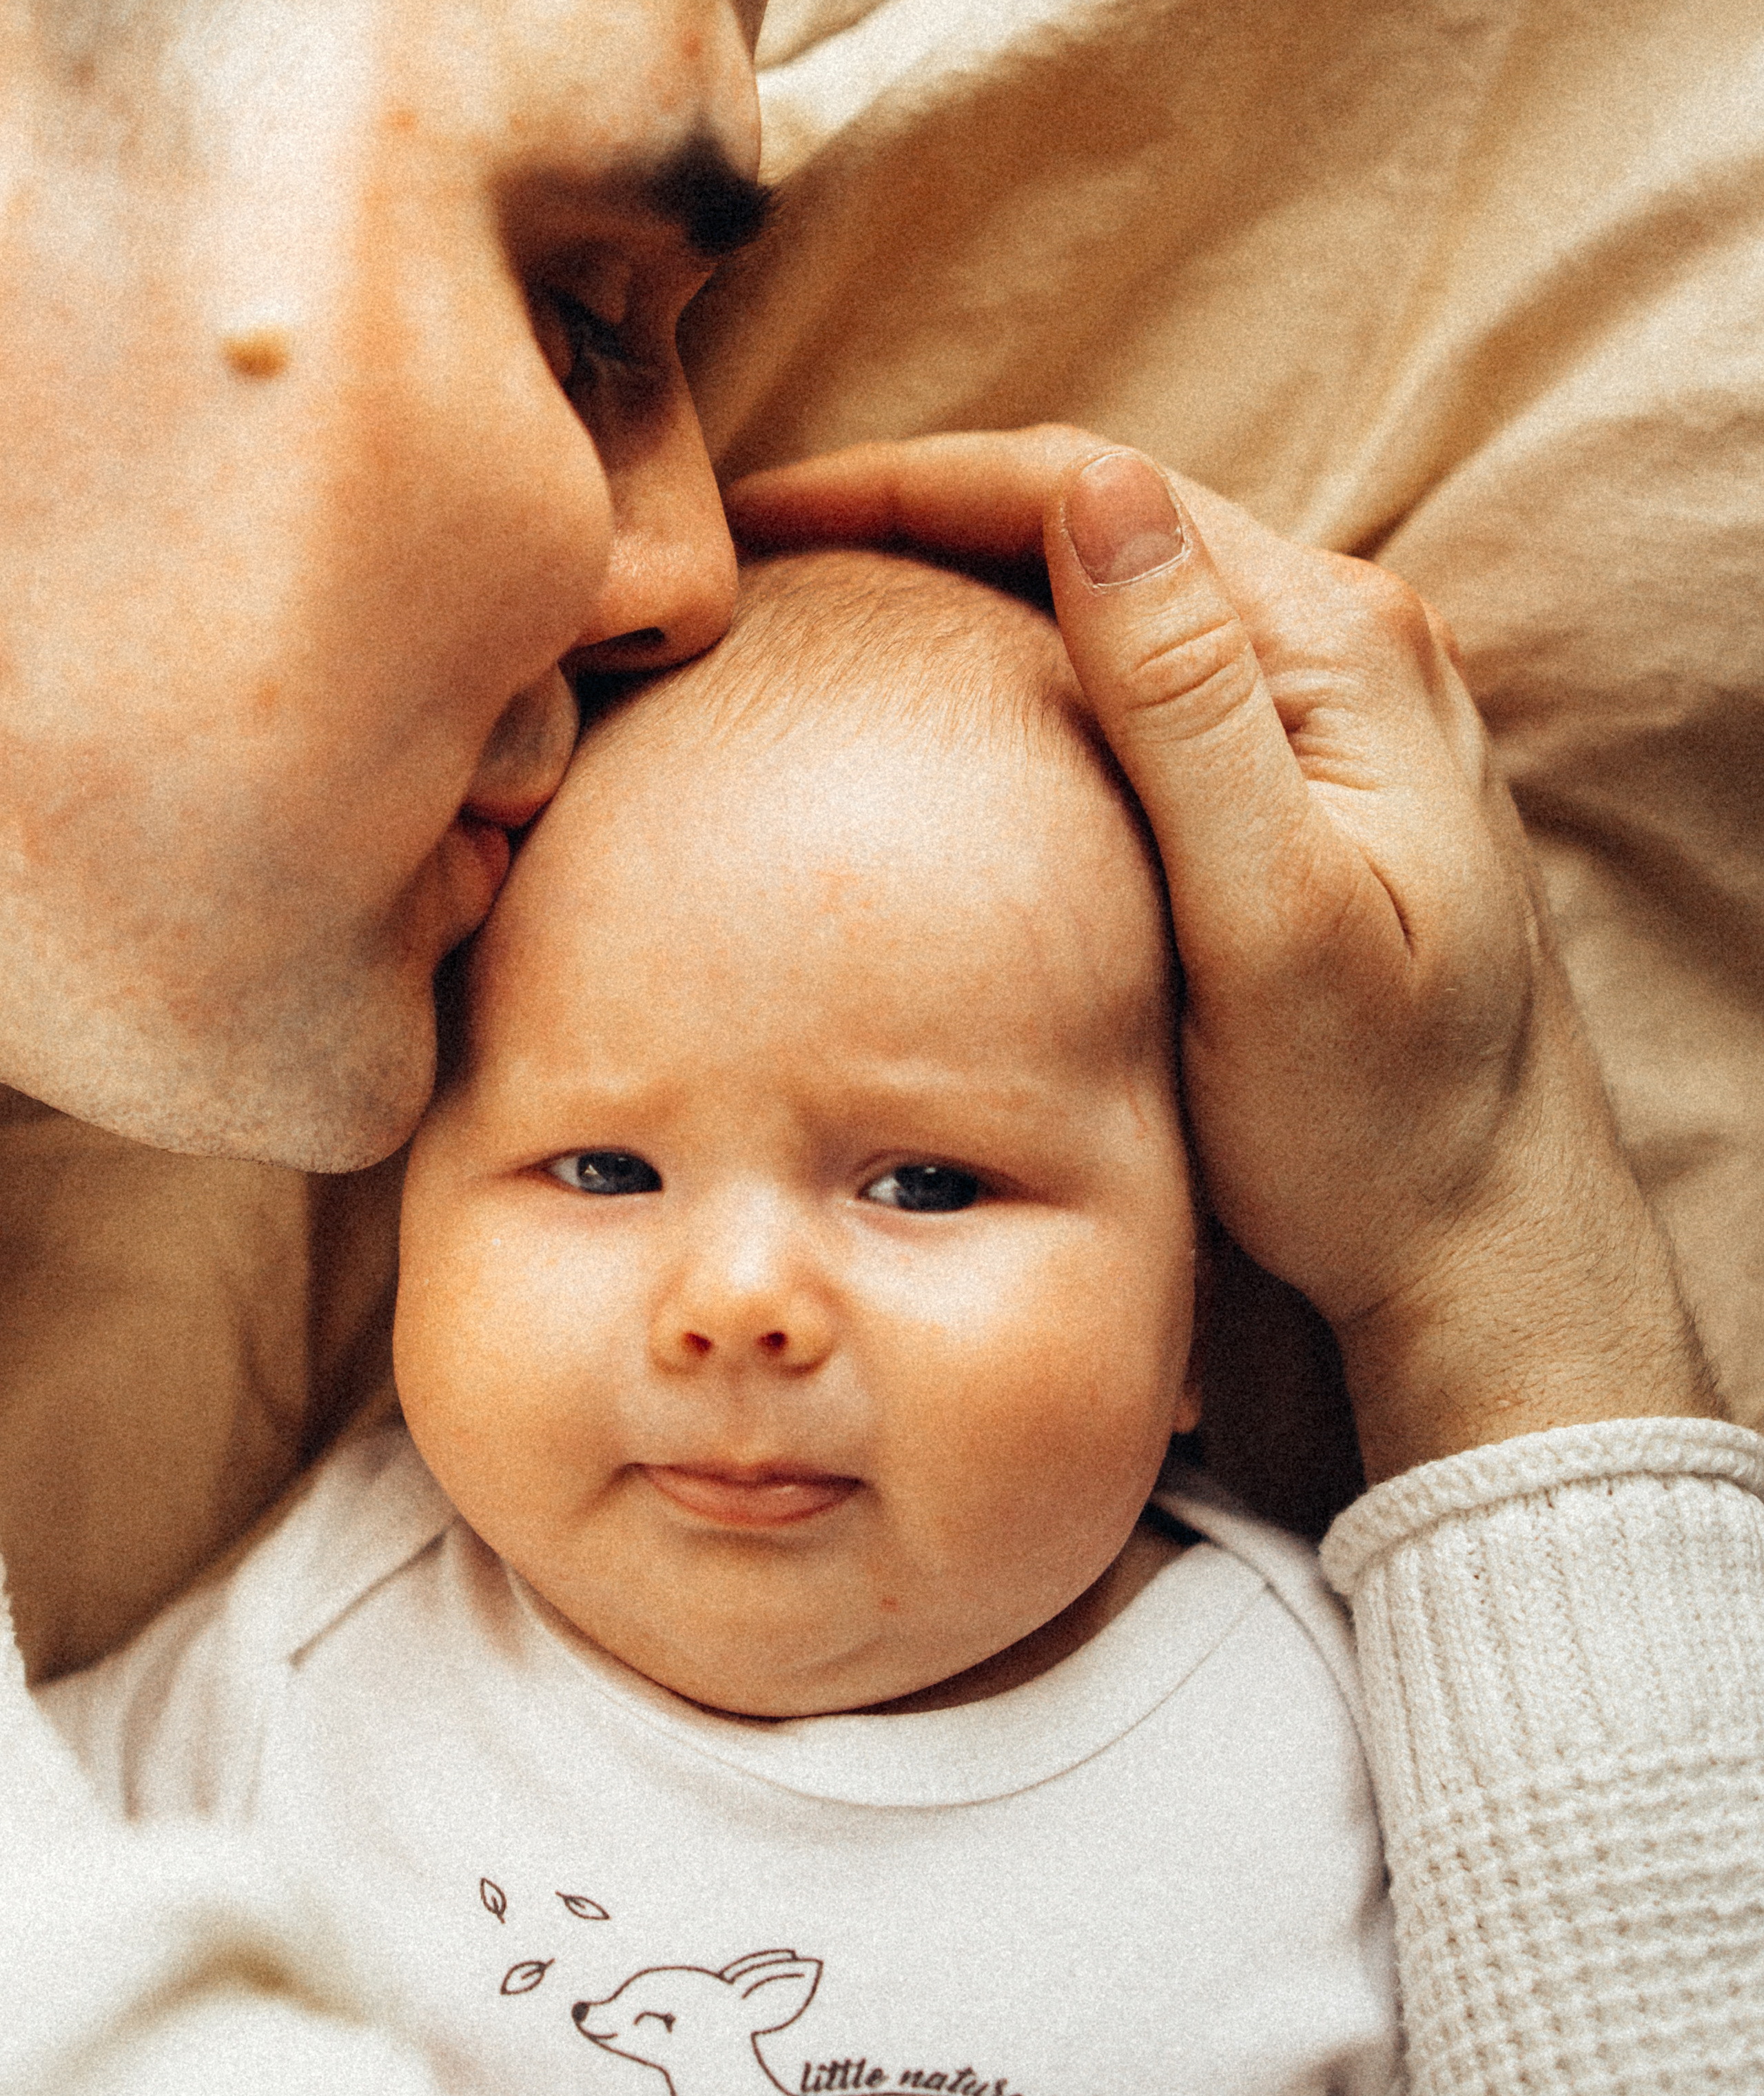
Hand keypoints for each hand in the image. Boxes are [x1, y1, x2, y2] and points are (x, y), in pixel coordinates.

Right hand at [731, 433, 1715, 1478]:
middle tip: (766, 563)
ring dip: (976, 586)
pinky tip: (965, 722)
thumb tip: (1097, 487)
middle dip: (922, 517)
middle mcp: (1351, 645)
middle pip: (1102, 521)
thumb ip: (1189, 706)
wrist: (1488, 1238)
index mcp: (1336, 650)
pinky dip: (1038, 672)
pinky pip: (1155, 677)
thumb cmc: (1380, 1120)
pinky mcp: (1320, 782)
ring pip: (1123, 595)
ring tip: (836, 617)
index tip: (758, 517)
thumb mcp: (1273, 918)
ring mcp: (1341, 712)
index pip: (1086, 493)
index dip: (907, 484)